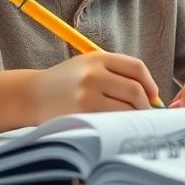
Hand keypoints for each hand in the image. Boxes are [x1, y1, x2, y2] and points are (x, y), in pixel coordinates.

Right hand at [27, 51, 161, 116]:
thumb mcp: (88, 66)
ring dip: (135, 117)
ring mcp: (87, 94)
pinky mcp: (81, 113)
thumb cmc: (66, 82)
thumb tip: (150, 94)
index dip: (150, 83)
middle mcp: (93, 74)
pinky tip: (118, 126)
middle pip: (135, 90)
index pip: (136, 68)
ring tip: (133, 121)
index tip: (153, 95)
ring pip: (126, 108)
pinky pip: (111, 120)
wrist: (31, 94)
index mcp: (98, 58)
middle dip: (146, 104)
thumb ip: (116, 73)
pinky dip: (120, 124)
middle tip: (146, 114)